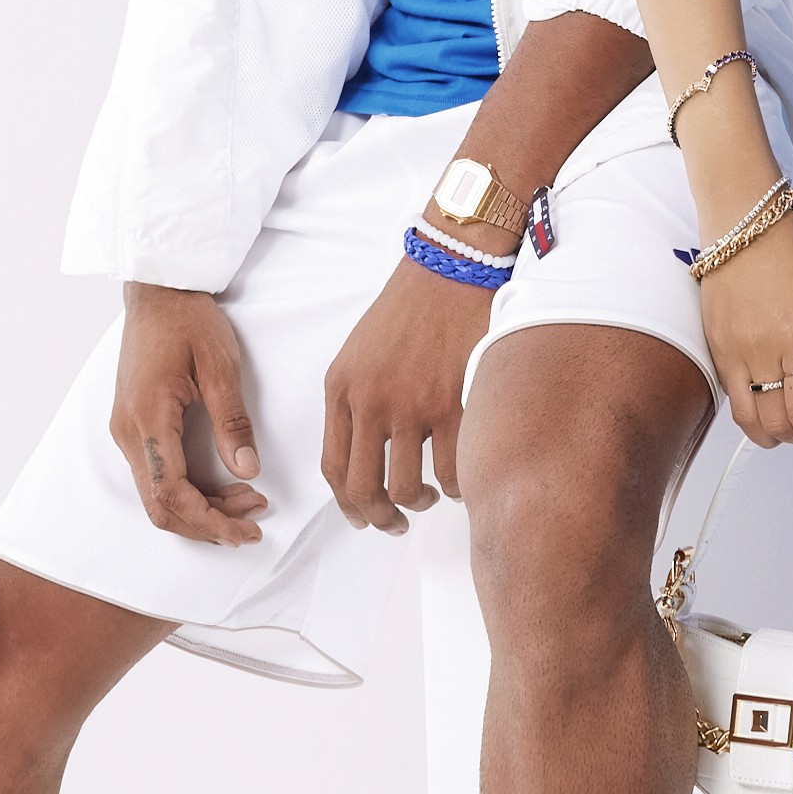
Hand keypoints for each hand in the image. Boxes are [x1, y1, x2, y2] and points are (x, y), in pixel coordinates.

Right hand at [111, 285, 267, 545]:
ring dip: (200, 509)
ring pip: (156, 495)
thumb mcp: (221, 366)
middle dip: (207, 523)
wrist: (158, 291)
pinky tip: (221, 485)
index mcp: (149, 418)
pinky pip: (156, 475)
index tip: (247, 530)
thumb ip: (232, 421)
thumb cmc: (188, 320)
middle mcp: (128, 432)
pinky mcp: (133, 426)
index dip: (210, 522)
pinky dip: (188, 491)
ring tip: (247, 501)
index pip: (171, 495)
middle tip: (252, 522)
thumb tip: (247, 470)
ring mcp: (126, 431)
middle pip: (160, 506)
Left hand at [322, 254, 494, 531]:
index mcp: (342, 389)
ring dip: (419, 504)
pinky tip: (460, 479)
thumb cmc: (406, 309)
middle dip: (379, 517)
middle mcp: (370, 402)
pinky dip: (457, 486)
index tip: (361, 516)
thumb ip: (353, 400)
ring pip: (406, 488)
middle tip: (394, 522)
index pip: (332, 467)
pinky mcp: (451, 403)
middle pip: (363, 488)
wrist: (447, 271)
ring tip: (431, 497)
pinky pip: (451, 469)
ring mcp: (411, 405)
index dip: (346, 504)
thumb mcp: (358, 352)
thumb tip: (363, 453)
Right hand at [700, 208, 792, 466]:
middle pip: (774, 422)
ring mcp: (730, 347)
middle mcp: (758, 348)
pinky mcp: (712, 340)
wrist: (743, 214)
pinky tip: (762, 397)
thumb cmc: (788, 243)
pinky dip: (747, 406)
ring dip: (768, 432)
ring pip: (745, 415)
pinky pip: (727, 391)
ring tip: (787, 426)